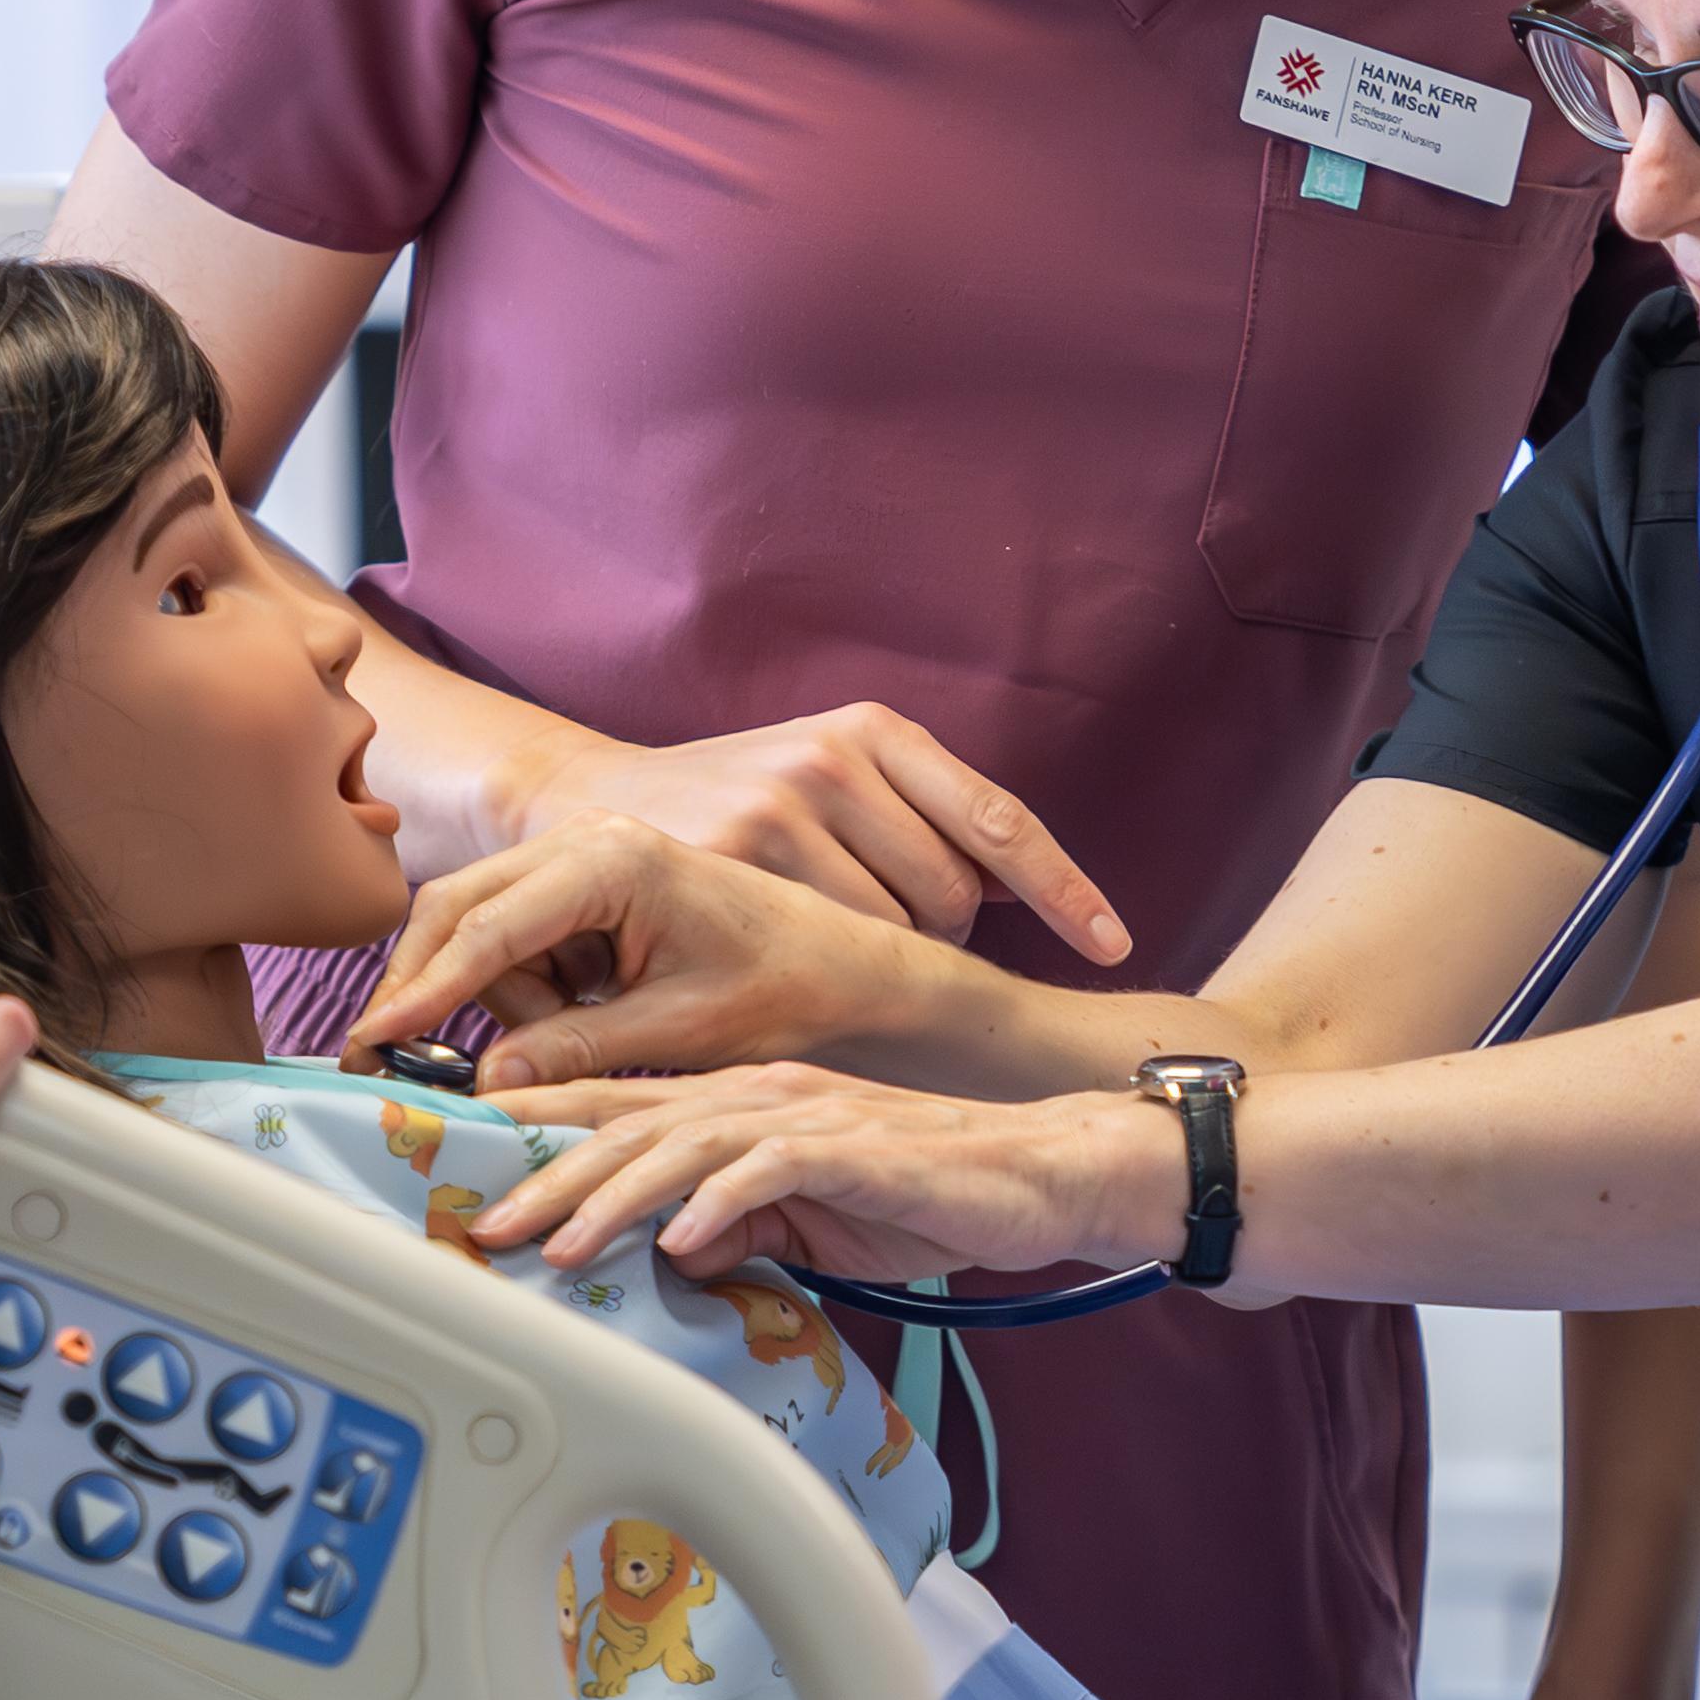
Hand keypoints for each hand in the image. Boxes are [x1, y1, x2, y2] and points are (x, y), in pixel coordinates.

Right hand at [357, 819, 949, 1088]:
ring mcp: (584, 851)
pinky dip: (523, 985)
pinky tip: (582, 1012)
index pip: (486, 928)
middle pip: (457, 908)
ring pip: (480, 927)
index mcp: (613, 861)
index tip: (372, 1045)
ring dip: (495, 994)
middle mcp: (589, 838)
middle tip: (386, 1060)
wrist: (845, 965)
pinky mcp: (587, 880)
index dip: (422, 992)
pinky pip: (516, 934)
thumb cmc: (782, 989)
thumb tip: (486, 1083)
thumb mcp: (679, 1033)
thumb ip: (577, 1051)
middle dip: (427, 986)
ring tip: (579, 1032)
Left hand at [458, 1063, 1178, 1294]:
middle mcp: (761, 1093)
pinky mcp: (858, 1148)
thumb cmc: (928, 1192)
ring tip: (557, 1244)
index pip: (621, 1113)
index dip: (542, 1141)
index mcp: (741, 1102)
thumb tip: (664, 1253)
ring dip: (612, 1196)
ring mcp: (808, 1114)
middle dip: (546, 1176)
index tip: (472, 1181)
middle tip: (483, 1223)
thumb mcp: (808, 1220)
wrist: (1041, 1173)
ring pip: (683, 1142)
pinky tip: (679, 1241)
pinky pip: (773, 1170)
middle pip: (630, 1125)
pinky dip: (721, 1204)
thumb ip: (735, 1225)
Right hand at [506, 702, 1126, 964]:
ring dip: (879, 956)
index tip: (1114, 939)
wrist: (585, 810)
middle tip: (869, 933)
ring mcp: (783, 805)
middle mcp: (836, 757)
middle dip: (937, 932)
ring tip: (812, 937)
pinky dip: (825, 968)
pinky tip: (782, 956)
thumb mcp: (825, 783)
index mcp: (874, 730)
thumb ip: (911, 821)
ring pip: (897, 929)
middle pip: (955, 894)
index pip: (998, 819)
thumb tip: (1021, 896)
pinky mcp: (737, 856)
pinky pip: (831, 947)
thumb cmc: (728, 813)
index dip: (1064, 888)